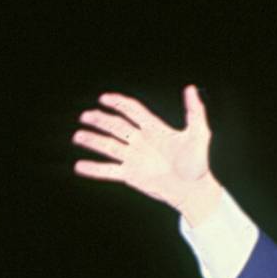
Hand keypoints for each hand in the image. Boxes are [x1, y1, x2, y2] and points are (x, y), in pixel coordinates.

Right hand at [73, 85, 221, 223]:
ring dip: (93, 141)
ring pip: (109, 146)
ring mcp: (134, 158)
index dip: (119, 103)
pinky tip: (79, 166)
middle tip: (85, 116)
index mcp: (155, 129)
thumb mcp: (199, 133)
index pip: (133, 111)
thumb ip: (194, 111)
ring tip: (78, 136)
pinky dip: (94, 169)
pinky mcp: (130, 175)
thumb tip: (191, 88)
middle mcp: (141, 141)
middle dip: (100, 120)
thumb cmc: (197, 162)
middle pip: (116, 126)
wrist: (193, 189)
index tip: (104, 98)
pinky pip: (108, 171)